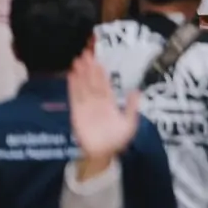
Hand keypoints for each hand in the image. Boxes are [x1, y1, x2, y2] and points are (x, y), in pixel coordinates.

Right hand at [67, 51, 138, 176]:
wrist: (103, 154)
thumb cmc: (117, 139)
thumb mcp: (130, 123)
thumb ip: (132, 107)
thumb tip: (137, 90)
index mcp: (110, 103)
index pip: (105, 85)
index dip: (101, 73)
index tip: (98, 61)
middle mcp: (97, 102)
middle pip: (92, 82)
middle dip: (89, 69)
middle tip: (85, 54)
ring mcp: (86, 107)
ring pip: (83, 87)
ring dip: (80, 75)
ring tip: (77, 61)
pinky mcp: (77, 113)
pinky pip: (74, 98)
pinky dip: (72, 87)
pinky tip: (71, 76)